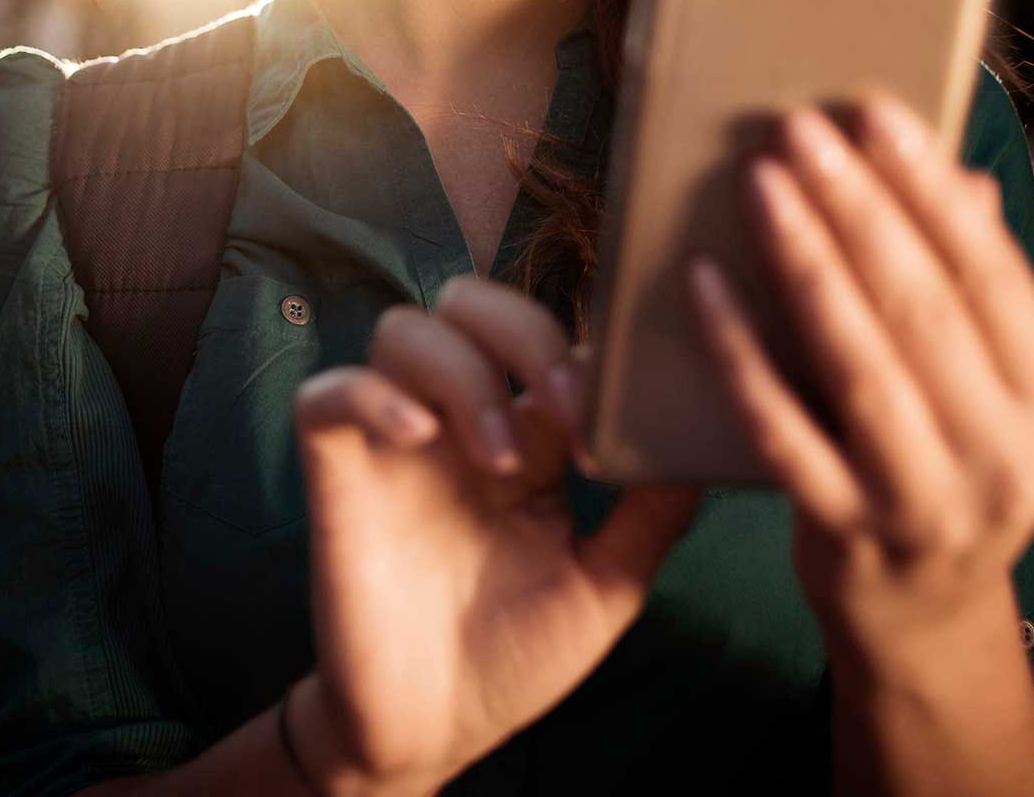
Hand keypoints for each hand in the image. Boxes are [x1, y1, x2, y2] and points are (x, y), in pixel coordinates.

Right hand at [291, 277, 700, 795]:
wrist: (435, 731)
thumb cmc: (516, 657)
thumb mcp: (606, 587)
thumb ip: (652, 513)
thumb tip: (707, 442)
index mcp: (527, 435)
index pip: (548, 335)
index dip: (587, 342)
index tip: (628, 394)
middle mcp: (457, 421)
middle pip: (472, 302)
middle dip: (526, 333)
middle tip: (569, 407)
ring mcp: (393, 442)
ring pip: (405, 329)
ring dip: (463, 374)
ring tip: (502, 460)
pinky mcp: (337, 473)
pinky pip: (326, 394)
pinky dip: (371, 395)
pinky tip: (420, 439)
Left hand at [686, 96, 1033, 664]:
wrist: (919, 617)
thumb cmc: (943, 470)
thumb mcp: (984, 394)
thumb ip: (971, 296)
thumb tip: (956, 174)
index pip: (993, 278)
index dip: (933, 190)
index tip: (878, 113)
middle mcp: (1006, 461)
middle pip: (922, 310)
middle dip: (858, 207)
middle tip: (800, 128)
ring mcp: (925, 504)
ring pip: (857, 364)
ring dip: (804, 262)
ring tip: (761, 182)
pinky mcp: (844, 533)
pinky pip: (779, 426)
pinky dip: (739, 351)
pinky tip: (702, 283)